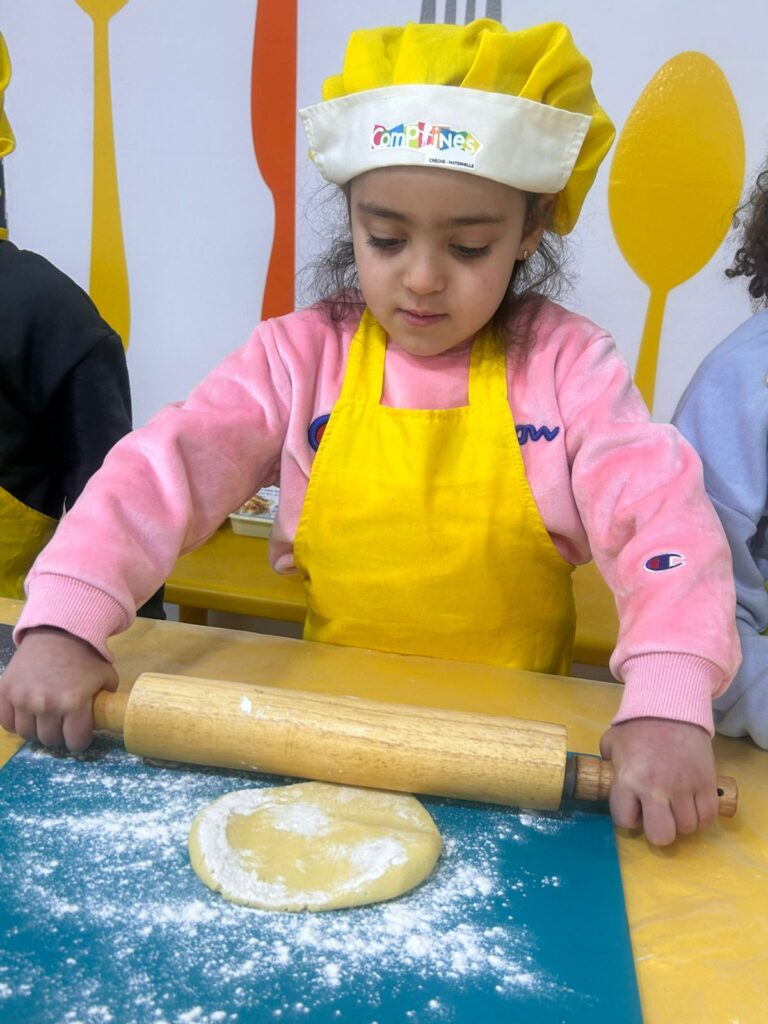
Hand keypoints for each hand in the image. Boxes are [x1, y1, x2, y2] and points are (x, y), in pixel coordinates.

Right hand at [0, 627, 117, 750]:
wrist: (58, 631)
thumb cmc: (85, 655)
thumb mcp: (106, 676)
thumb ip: (106, 699)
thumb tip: (105, 715)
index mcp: (73, 703)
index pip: (75, 742)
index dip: (80, 740)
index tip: (79, 734)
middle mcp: (46, 704)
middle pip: (50, 740)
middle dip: (59, 735)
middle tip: (62, 725)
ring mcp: (22, 698)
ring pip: (27, 734)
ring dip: (37, 729)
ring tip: (45, 718)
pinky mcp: (4, 691)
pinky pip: (6, 722)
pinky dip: (15, 722)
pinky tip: (26, 714)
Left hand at [599, 717, 717, 845]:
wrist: (671, 705)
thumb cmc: (638, 724)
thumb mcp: (612, 741)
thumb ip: (609, 762)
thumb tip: (609, 773)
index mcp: (629, 779)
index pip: (626, 821)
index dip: (629, 818)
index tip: (634, 809)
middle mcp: (656, 788)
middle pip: (661, 836)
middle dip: (658, 830)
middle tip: (658, 815)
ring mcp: (684, 787)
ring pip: (687, 828)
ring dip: (681, 821)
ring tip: (677, 806)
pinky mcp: (707, 782)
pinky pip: (708, 817)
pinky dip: (701, 817)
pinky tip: (693, 806)